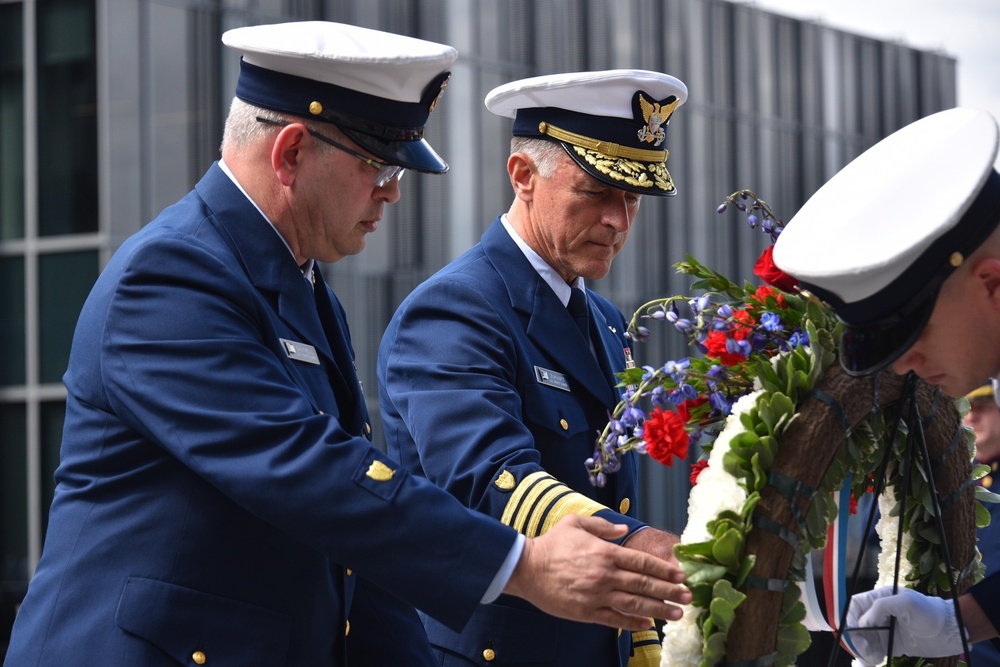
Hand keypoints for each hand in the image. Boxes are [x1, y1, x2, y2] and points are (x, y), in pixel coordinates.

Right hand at [502, 515, 691, 630]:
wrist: (527, 568)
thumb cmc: (552, 544)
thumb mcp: (576, 523)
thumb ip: (603, 525)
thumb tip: (623, 529)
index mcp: (605, 552)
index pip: (643, 562)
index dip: (664, 569)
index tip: (681, 575)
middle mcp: (605, 575)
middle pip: (644, 585)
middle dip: (670, 591)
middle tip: (688, 597)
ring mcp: (597, 595)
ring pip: (634, 604)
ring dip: (658, 609)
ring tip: (676, 614)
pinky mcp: (587, 612)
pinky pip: (615, 619)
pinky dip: (633, 622)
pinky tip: (647, 624)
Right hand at [847, 587, 965, 664]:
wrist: (950, 632)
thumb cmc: (930, 613)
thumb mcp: (906, 603)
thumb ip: (881, 607)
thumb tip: (863, 622)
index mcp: (881, 599)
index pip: (856, 604)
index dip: (848, 615)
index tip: (850, 629)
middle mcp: (880, 615)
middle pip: (856, 624)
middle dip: (855, 636)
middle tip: (862, 647)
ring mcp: (885, 630)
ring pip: (863, 639)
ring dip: (862, 649)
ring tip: (871, 657)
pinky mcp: (891, 645)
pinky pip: (874, 651)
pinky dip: (870, 657)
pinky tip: (873, 661)